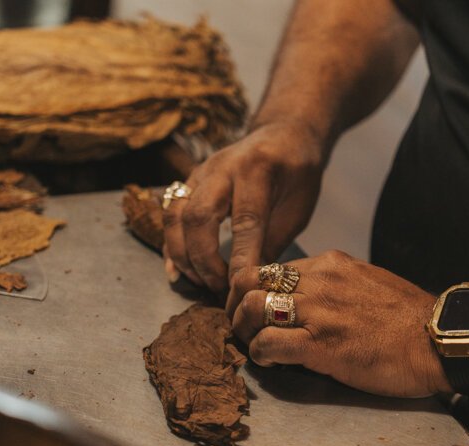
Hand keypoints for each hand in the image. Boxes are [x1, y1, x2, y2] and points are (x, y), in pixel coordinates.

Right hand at [162, 120, 324, 292]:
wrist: (285, 133)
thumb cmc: (298, 174)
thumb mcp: (297, 209)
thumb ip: (273, 244)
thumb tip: (252, 285)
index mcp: (258, 169)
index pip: (246, 221)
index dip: (241, 259)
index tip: (240, 288)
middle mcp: (223, 167)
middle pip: (198, 216)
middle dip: (204, 260)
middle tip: (217, 288)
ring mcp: (201, 171)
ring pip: (175, 215)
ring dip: (182, 255)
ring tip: (198, 282)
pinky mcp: (189, 180)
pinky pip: (170, 214)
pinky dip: (171, 245)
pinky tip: (177, 271)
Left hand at [226, 250, 451, 396]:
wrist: (438, 341)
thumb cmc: (407, 317)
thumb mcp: (367, 280)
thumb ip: (334, 282)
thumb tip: (307, 294)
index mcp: (329, 264)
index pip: (270, 267)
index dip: (252, 288)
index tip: (253, 306)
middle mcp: (318, 281)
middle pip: (249, 280)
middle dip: (237, 305)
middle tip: (243, 326)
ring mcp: (318, 312)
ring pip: (252, 308)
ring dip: (243, 330)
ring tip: (254, 345)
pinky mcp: (320, 346)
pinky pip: (268, 344)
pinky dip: (260, 355)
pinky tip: (271, 362)